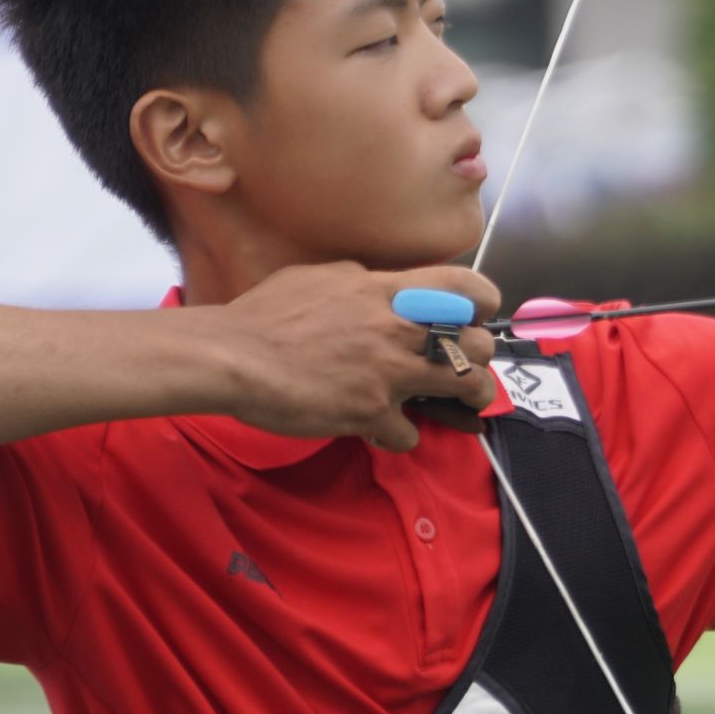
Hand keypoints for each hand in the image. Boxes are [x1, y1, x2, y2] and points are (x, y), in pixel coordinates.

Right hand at [210, 263, 501, 450]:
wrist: (231, 356)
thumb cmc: (264, 315)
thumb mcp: (318, 277)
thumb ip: (359, 281)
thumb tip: (374, 284)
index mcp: (386, 291)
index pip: (466, 286)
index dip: (483, 301)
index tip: (476, 314)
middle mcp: (398, 330)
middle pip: (479, 343)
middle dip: (481, 358)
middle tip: (465, 367)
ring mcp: (390, 374)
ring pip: (469, 388)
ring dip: (468, 401)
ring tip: (455, 405)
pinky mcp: (372, 413)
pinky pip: (410, 433)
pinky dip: (399, 436)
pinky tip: (382, 430)